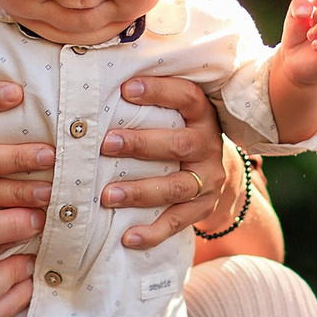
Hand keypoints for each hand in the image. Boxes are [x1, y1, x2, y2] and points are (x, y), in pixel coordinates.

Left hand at [97, 75, 226, 248]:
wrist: (219, 173)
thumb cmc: (179, 133)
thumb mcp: (176, 114)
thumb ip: (150, 102)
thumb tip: (97, 79)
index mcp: (202, 116)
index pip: (186, 97)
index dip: (159, 91)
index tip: (125, 88)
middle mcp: (208, 147)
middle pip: (179, 145)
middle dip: (141, 144)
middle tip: (105, 143)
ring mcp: (208, 180)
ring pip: (176, 187)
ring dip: (140, 191)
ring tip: (106, 195)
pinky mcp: (202, 209)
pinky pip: (177, 223)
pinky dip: (153, 232)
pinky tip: (127, 238)